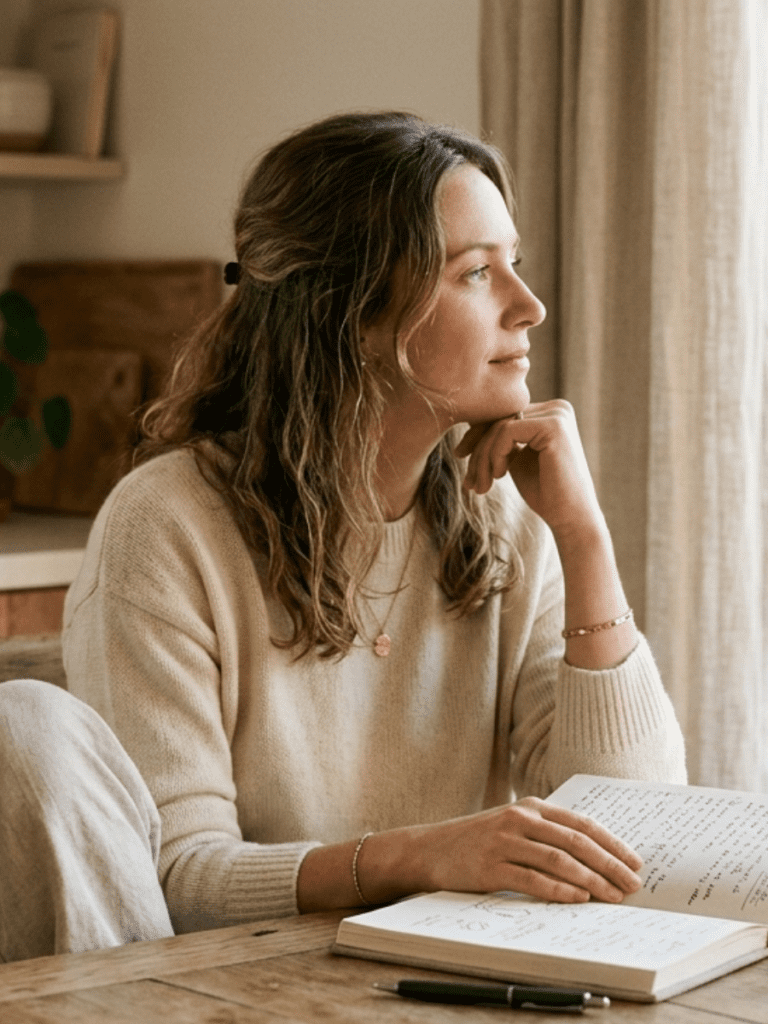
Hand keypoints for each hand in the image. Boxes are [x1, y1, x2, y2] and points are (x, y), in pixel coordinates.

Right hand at [403, 798, 642, 903]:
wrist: (431, 848)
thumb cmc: (479, 840)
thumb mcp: (514, 825)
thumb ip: (547, 833)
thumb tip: (596, 857)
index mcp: (531, 807)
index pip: (581, 824)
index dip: (612, 844)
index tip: (635, 863)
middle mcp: (520, 819)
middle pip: (575, 842)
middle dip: (610, 865)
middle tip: (632, 885)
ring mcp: (504, 842)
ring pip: (558, 860)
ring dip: (591, 880)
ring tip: (612, 896)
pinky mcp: (491, 866)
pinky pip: (532, 879)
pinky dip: (558, 889)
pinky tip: (577, 899)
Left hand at [454, 400, 603, 539]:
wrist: (570, 518)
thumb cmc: (544, 492)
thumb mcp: (515, 458)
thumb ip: (500, 438)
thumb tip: (469, 422)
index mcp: (548, 413)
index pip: (502, 415)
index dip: (477, 436)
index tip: (461, 458)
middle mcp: (556, 408)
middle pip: (499, 418)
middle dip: (477, 449)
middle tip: (469, 481)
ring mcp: (557, 414)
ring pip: (499, 425)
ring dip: (482, 458)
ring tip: (481, 486)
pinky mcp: (554, 426)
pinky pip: (507, 431)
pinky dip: (496, 454)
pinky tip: (499, 475)